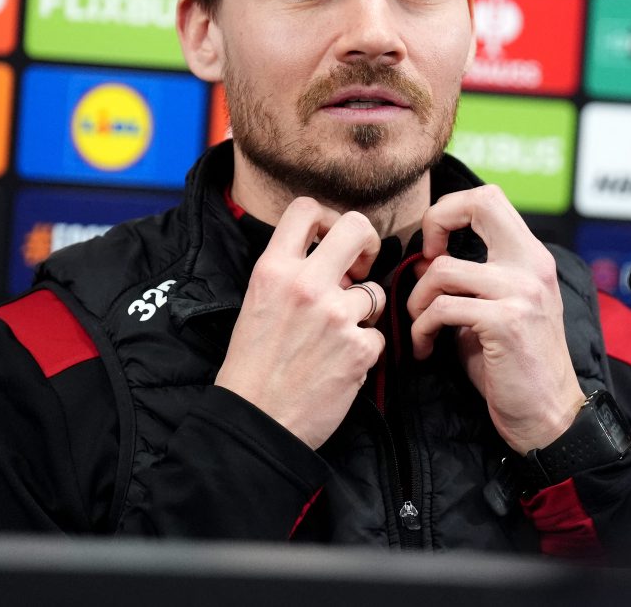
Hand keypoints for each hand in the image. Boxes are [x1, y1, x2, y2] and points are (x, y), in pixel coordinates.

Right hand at [215, 197, 385, 449]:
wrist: (254, 422)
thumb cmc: (252, 365)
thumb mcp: (258, 302)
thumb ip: (293, 273)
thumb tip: (335, 263)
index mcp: (274, 269)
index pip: (306, 208)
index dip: (326, 218)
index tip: (330, 240)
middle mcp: (307, 284)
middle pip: (358, 227)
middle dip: (367, 243)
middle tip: (360, 266)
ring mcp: (337, 316)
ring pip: (376, 291)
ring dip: (364, 310)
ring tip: (338, 335)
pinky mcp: (360, 349)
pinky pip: (378, 335)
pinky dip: (364, 350)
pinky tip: (340, 365)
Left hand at [408, 185, 584, 453]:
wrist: (548, 418)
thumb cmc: (515, 366)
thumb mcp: (495, 310)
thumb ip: (466, 281)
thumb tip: (426, 261)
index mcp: (530, 258)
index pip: (488, 197)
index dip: (451, 211)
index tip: (435, 250)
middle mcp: (531, 266)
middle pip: (479, 203)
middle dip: (435, 223)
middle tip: (425, 264)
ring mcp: (521, 292)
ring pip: (443, 269)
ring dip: (418, 300)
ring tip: (420, 326)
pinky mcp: (505, 322)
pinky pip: (442, 309)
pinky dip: (422, 328)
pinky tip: (425, 348)